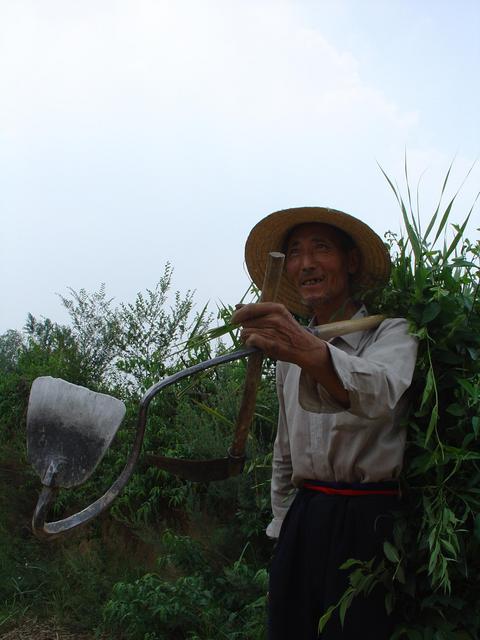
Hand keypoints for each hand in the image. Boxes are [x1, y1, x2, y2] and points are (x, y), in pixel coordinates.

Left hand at [231, 302, 348, 406]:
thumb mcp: (278, 315)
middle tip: (252, 333)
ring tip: (256, 340)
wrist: (305, 347)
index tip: (233, 320)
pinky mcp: (271, 343)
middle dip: (245, 328)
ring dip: (246, 337)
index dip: (238, 314)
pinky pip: (251, 340)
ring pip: (245, 332)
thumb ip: (258, 310)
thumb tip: (237, 306)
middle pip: (245, 321)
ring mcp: (273, 331)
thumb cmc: (289, 331)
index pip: (250, 308)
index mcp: (276, 308)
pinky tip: (256, 345)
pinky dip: (250, 344)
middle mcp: (275, 318)